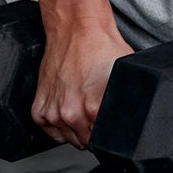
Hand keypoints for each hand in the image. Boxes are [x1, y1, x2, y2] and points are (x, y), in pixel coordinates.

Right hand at [32, 19, 133, 149]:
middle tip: (95, 117)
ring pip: (67, 138)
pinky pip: (46, 129)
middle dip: (92, 134)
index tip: (108, 126)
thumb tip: (134, 118)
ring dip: (74, 130)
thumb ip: (127, 102)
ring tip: (81, 111)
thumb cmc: (100, 47)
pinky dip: (55, 125)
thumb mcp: (124, 77)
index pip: (103, 141)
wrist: (77, 29)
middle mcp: (72, 113)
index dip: (108, 136)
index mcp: (94, 109)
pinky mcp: (39, 104)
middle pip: (85, 143)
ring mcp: (53, 111)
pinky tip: (65, 113)